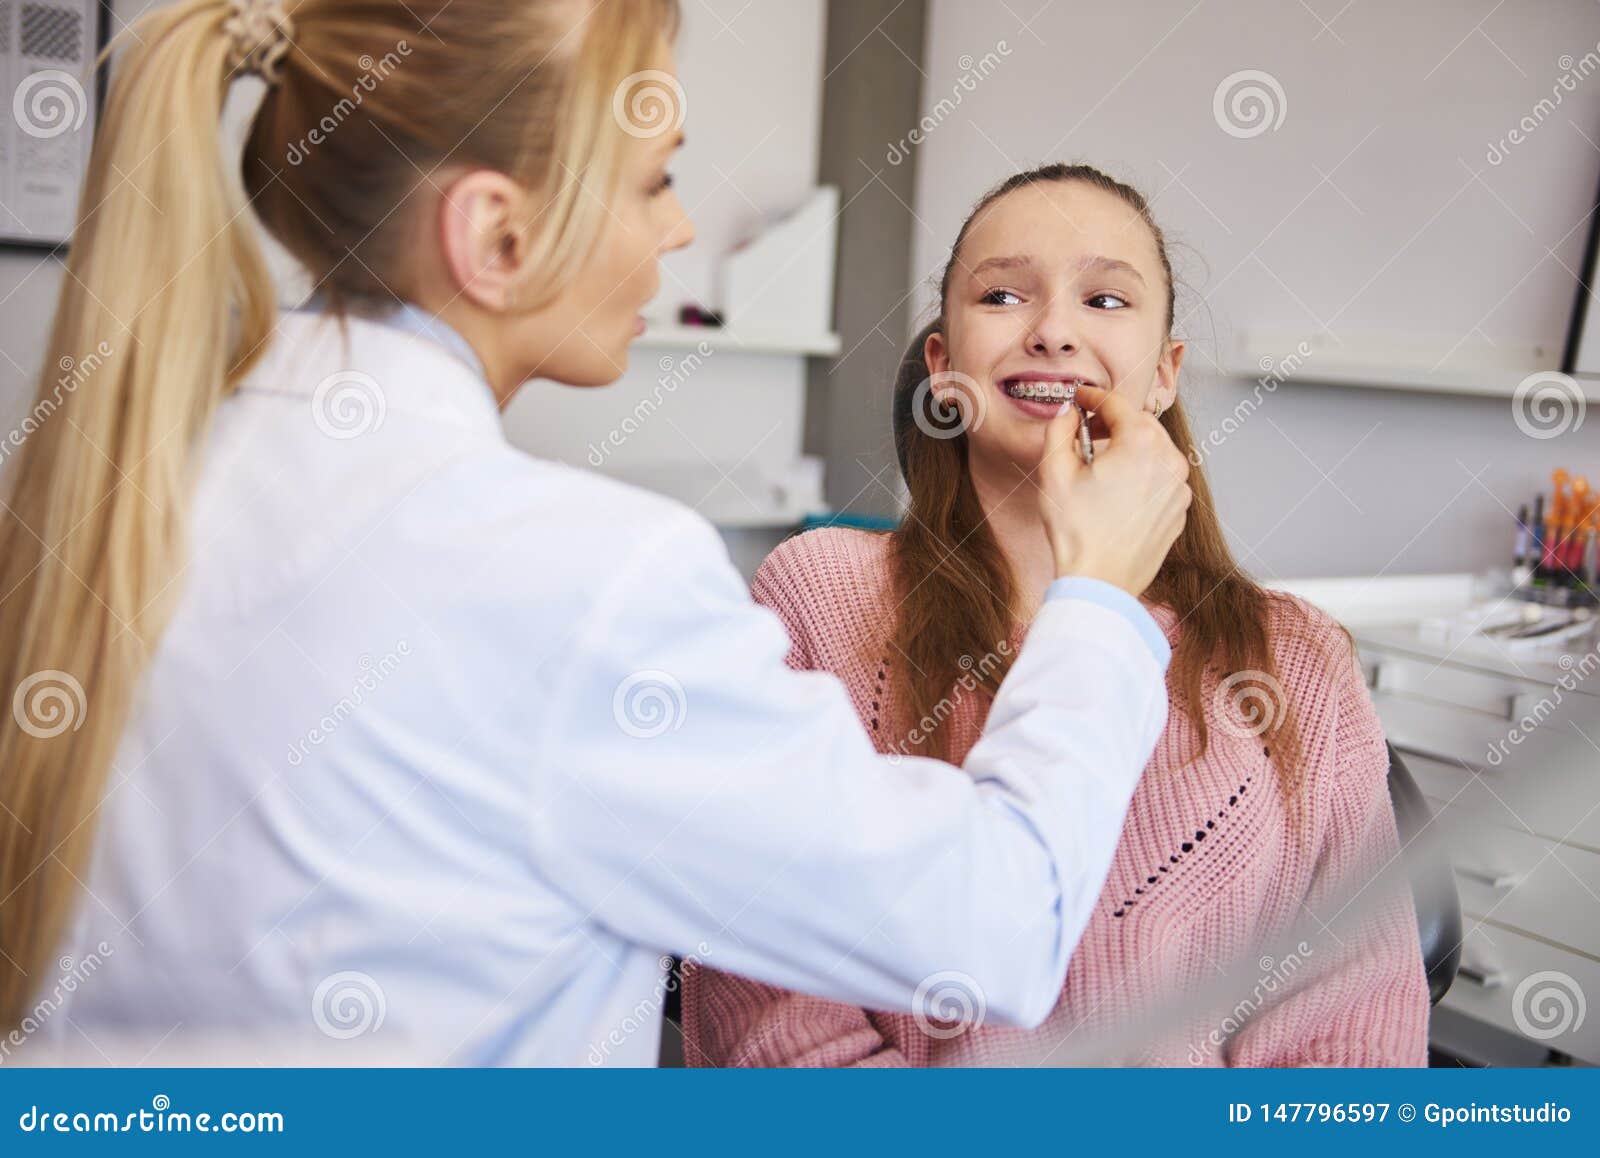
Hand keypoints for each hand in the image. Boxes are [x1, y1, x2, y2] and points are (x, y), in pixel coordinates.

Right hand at [1034, 385, 1190, 596]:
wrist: (1099, 583)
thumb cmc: (1077, 532)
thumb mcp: (1054, 473)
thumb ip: (1059, 430)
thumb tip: (1069, 413)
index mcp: (1142, 444)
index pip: (1117, 404)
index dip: (1094, 397)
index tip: (1080, 397)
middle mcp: (1170, 461)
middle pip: (1141, 423)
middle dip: (1114, 421)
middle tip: (1087, 431)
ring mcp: (1179, 488)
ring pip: (1155, 450)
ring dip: (1130, 447)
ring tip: (1101, 464)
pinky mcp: (1179, 511)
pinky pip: (1162, 477)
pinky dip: (1142, 473)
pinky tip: (1117, 490)